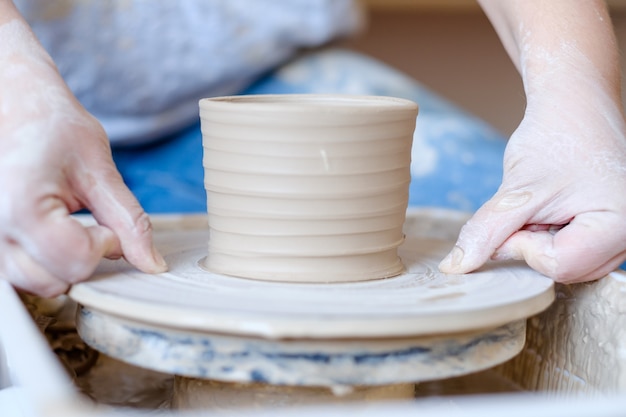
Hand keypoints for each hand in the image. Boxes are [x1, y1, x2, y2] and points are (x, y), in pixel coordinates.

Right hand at [0, 24, 166, 296]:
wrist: (13, 101)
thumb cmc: (53, 125)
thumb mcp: (99, 170)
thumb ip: (129, 220)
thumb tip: (152, 264)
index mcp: (22, 206)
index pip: (79, 261)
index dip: (106, 242)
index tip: (104, 217)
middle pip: (58, 280)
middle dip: (86, 256)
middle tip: (86, 218)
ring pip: (38, 284)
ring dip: (64, 263)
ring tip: (66, 223)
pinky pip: (20, 275)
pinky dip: (44, 262)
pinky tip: (51, 232)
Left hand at [439, 92, 625, 282]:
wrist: (576, 107)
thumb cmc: (557, 138)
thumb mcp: (516, 190)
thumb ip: (487, 232)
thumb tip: (456, 267)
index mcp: (620, 225)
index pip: (558, 265)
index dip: (523, 245)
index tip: (518, 212)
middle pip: (565, 270)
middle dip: (534, 244)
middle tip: (532, 208)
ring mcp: (624, 235)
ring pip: (568, 265)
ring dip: (542, 241)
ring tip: (546, 206)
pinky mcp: (612, 232)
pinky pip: (575, 253)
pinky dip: (553, 237)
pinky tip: (553, 211)